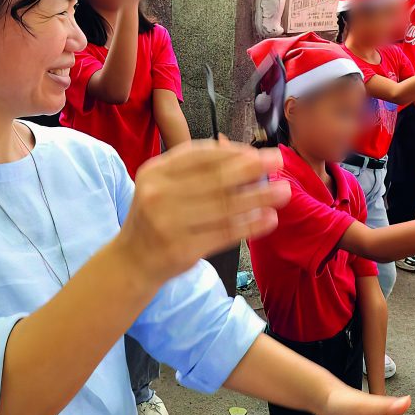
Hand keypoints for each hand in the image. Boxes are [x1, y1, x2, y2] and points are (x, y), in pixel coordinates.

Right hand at [119, 141, 288, 281]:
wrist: (131, 262)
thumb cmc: (157, 217)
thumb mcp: (164, 185)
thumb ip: (196, 170)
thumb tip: (246, 155)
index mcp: (155, 171)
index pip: (200, 155)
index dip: (233, 152)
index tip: (257, 152)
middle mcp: (158, 194)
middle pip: (215, 178)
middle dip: (252, 168)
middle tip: (278, 161)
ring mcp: (168, 223)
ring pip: (224, 206)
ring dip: (259, 197)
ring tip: (283, 191)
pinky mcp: (182, 249)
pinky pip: (224, 233)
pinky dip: (250, 225)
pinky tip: (268, 218)